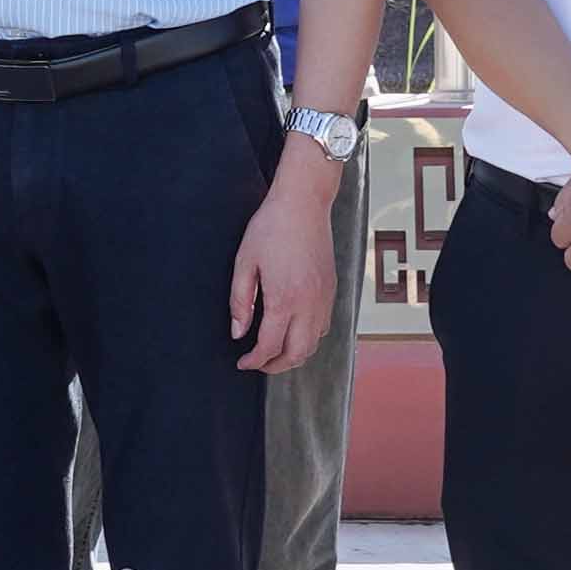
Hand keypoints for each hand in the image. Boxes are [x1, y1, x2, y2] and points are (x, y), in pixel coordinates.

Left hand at [229, 141, 340, 372]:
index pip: (270, 346)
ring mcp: (324, 298)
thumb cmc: (272, 227)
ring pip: (314, 344)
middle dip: (276, 366)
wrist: (304, 202)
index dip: (254, 361)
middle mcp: (309, 303)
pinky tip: (294, 332)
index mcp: (284, 298)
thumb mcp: (245, 262)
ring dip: (295, 355)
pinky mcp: (332, 290)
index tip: (242, 362)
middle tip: (258, 364)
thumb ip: (240, 301)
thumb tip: (238, 332)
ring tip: (275, 352)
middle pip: (297, 354)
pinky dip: (309, 339)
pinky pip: (324, 327)